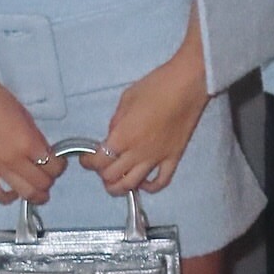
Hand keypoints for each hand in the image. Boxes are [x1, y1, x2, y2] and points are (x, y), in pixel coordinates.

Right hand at [0, 46, 68, 206]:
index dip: (60, 167)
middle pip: (42, 184)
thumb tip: (44, 153)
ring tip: (38, 192)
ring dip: (36, 195)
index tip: (58, 164)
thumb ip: (36, 138)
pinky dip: (8, 198)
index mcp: (29, 142)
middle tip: (49, 176)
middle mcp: (14, 159)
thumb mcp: (25, 116)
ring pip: (24, 194)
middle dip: (50, 181)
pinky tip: (13, 193)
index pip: (54, 167)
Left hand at [78, 47, 210, 196]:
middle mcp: (137, 152)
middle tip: (101, 166)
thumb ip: (116, 121)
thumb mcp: (126, 99)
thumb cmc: (155, 86)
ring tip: (116, 182)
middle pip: (112, 176)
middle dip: (102, 174)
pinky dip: (150, 187)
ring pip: (133, 185)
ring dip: (120, 187)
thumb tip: (112, 135)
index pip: (99, 161)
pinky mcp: (173, 159)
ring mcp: (156, 158)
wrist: (187, 85)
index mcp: (122, 136)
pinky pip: (161, 182)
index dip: (88, 162)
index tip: (86, 159)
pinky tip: (144, 183)